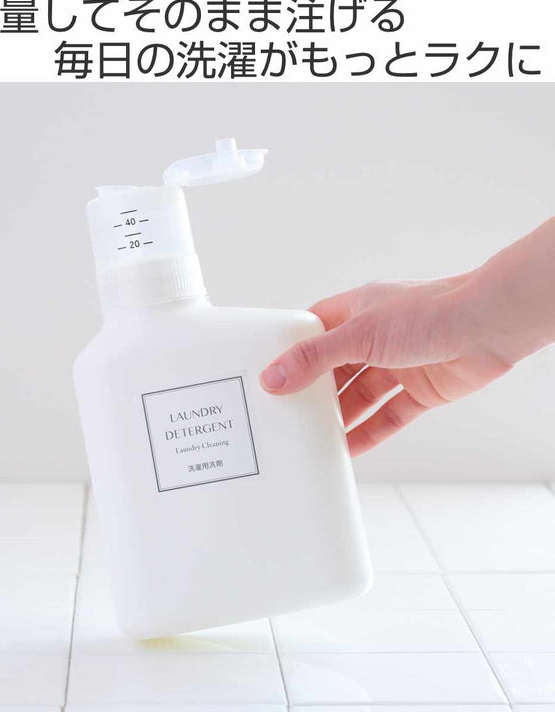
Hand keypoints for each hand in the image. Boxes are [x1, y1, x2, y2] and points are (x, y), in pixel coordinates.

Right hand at [259, 275, 512, 456]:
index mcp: (355, 311)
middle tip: (287, 414)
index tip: (269, 376)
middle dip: (314, 391)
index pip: (313, 332)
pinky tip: (349, 447)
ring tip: (312, 437)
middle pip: (333, 369)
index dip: (291, 353)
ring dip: (339, 416)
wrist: (490, 325)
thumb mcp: (359, 333)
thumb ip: (315, 357)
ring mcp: (397, 364)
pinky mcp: (419, 390)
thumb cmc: (429, 312)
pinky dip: (369, 432)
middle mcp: (374, 337)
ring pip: (358, 395)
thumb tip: (274, 376)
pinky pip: (387, 416)